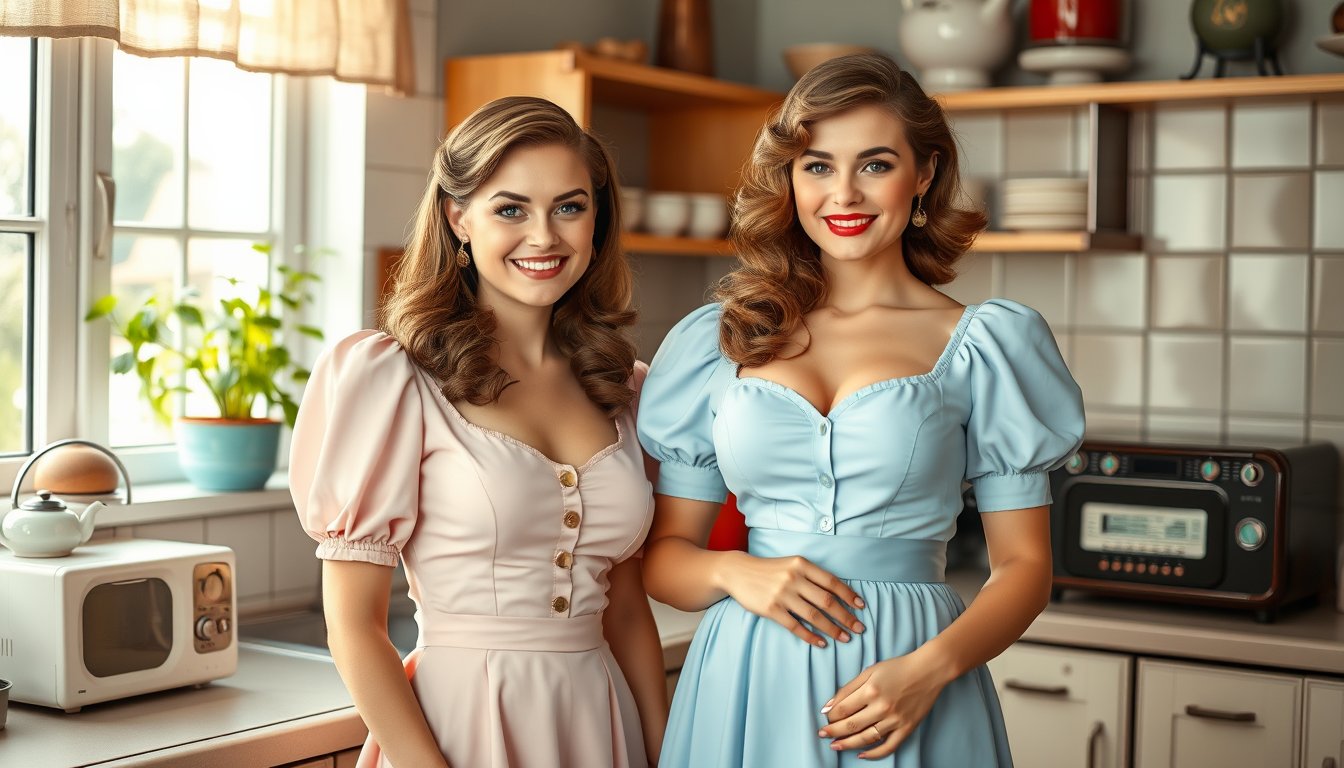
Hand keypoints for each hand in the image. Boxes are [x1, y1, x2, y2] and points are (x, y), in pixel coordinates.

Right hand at [719, 551, 865, 646]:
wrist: (738, 572)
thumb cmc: (770, 570)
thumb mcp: (792, 564)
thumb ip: (812, 576)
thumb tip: (839, 594)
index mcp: (801, 565)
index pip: (832, 581)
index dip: (849, 595)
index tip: (861, 607)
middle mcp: (793, 578)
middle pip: (827, 601)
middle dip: (846, 616)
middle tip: (860, 628)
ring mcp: (781, 594)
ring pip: (814, 615)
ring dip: (833, 629)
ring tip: (845, 638)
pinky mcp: (770, 609)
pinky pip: (795, 626)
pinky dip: (810, 636)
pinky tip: (821, 642)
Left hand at [818, 652, 950, 758]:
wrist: (929, 671)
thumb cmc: (898, 668)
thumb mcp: (870, 671)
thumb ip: (848, 688)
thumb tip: (829, 706)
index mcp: (870, 690)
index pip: (842, 709)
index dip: (830, 716)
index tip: (825, 718)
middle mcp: (882, 707)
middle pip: (850, 725)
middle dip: (833, 731)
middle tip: (822, 734)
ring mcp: (895, 720)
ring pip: (866, 738)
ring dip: (847, 744)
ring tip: (835, 745)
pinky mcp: (906, 728)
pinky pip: (888, 746)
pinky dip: (873, 754)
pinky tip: (861, 754)